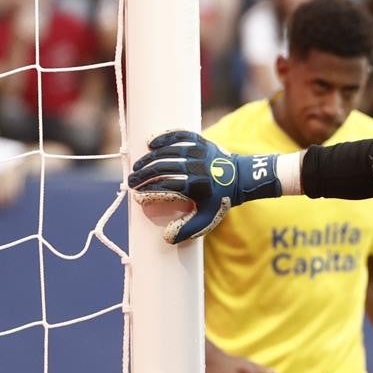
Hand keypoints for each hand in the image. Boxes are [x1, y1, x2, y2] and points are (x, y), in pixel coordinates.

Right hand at [126, 130, 280, 243]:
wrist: (241, 178)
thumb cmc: (220, 199)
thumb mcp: (208, 218)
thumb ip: (187, 229)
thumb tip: (166, 238)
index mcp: (196, 186)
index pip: (164, 186)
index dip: (147, 191)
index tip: (137, 196)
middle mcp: (196, 167)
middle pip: (161, 167)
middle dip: (143, 175)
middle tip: (131, 181)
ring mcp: (198, 152)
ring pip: (167, 151)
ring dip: (148, 159)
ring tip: (136, 167)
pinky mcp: (201, 141)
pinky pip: (180, 135)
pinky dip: (164, 137)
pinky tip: (150, 142)